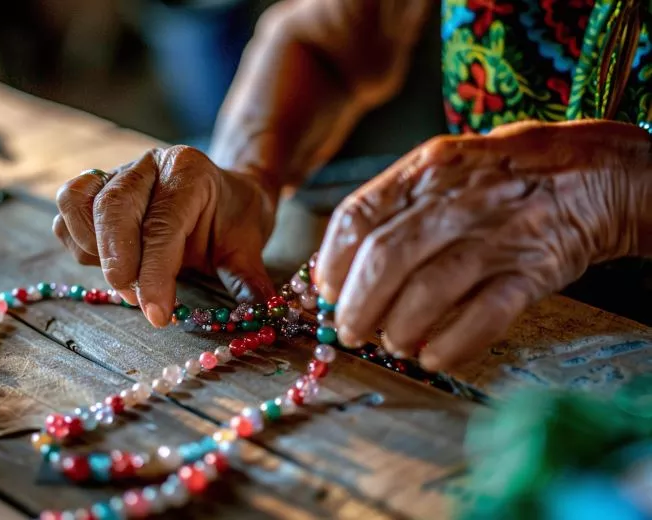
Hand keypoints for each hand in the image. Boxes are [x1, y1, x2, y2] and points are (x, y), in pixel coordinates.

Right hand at [53, 145, 276, 326]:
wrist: (225, 194)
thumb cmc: (234, 220)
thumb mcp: (248, 246)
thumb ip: (248, 279)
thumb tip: (263, 314)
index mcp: (188, 171)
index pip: (162, 224)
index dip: (155, 273)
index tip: (157, 314)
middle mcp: (148, 165)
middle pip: (113, 206)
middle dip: (118, 261)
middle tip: (134, 300)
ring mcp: (117, 172)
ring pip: (78, 201)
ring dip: (92, 249)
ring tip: (124, 280)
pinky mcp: (96, 187)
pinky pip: (68, 210)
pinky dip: (78, 241)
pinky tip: (105, 262)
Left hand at [315, 121, 649, 370]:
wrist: (588, 174)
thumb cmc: (497, 178)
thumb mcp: (440, 169)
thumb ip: (390, 208)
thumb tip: (336, 266)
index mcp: (424, 171)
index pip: (358, 217)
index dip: (333, 263)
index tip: (326, 292)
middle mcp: (455, 202)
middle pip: (386, 259)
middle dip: (357, 305)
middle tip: (350, 330)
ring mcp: (495, 237)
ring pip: (430, 290)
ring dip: (398, 327)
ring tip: (390, 342)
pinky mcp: (531, 272)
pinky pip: (484, 316)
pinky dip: (451, 343)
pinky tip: (430, 357)